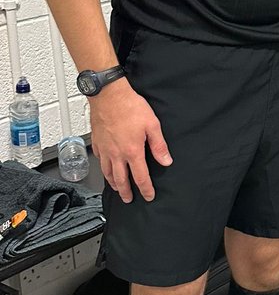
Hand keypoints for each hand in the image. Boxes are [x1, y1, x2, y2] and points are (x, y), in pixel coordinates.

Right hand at [88, 79, 171, 201]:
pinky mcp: (97, 142)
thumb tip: (166, 161)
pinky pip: (100, 160)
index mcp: (132, 151)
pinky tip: (106, 168)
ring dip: (113, 183)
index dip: (145, 189)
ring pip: (107, 173)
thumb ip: (159, 146)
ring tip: (118, 188)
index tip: (148, 196)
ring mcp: (105, 149)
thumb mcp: (152, 125)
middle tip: (129, 199)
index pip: (140, 177)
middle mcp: (117, 154)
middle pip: (121, 180)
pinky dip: (103, 168)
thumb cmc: (129, 107)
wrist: (108, 95)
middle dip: (126, 192)